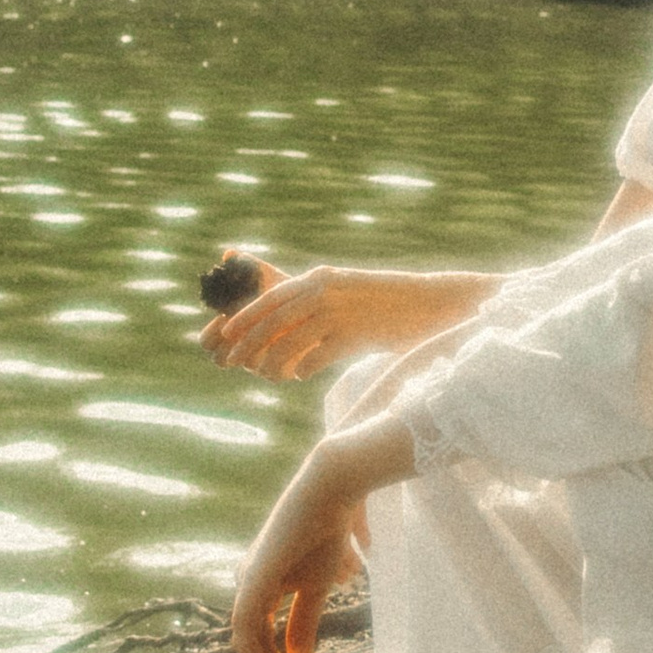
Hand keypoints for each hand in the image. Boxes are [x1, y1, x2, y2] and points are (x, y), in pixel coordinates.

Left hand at [200, 263, 490, 381]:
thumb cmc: (386, 306)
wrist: (430, 306)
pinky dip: (304, 367)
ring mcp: (341, 310)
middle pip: (273, 320)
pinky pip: (317, 356)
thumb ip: (315, 306)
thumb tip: (283, 330)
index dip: (243, 317)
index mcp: (319, 278)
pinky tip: (301, 374)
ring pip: (290, 341)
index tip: (223, 334)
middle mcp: (325, 290)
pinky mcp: (356, 332)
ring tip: (270, 375)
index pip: (270, 297)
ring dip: (274, 362)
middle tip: (228, 362)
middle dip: (246, 343)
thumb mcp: (346, 295)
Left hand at [229, 415, 417, 652]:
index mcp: (260, 585)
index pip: (259, 638)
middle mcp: (246, 585)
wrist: (331, 491)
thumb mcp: (317, 587)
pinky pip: (251, 636)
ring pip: (248, 647)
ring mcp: (246, 584)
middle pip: (250, 647)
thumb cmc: (328, 531)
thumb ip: (303, 623)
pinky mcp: (252, 585)